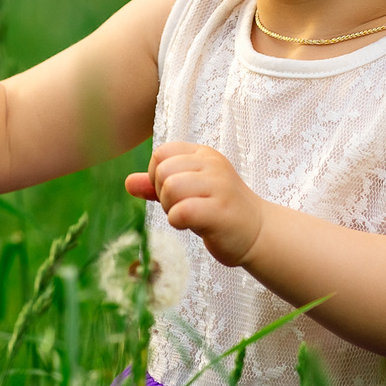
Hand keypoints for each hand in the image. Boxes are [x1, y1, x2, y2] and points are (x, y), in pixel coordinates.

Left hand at [124, 141, 265, 267]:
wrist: (257, 232)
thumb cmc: (219, 210)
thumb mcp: (189, 191)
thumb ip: (158, 185)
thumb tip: (128, 183)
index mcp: (203, 154)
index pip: (161, 153)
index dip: (156, 176)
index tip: (172, 193)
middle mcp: (212, 165)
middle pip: (162, 170)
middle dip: (162, 194)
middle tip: (181, 207)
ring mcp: (219, 187)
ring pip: (170, 188)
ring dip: (170, 208)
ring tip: (187, 216)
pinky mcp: (220, 212)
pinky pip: (182, 211)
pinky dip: (177, 221)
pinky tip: (189, 224)